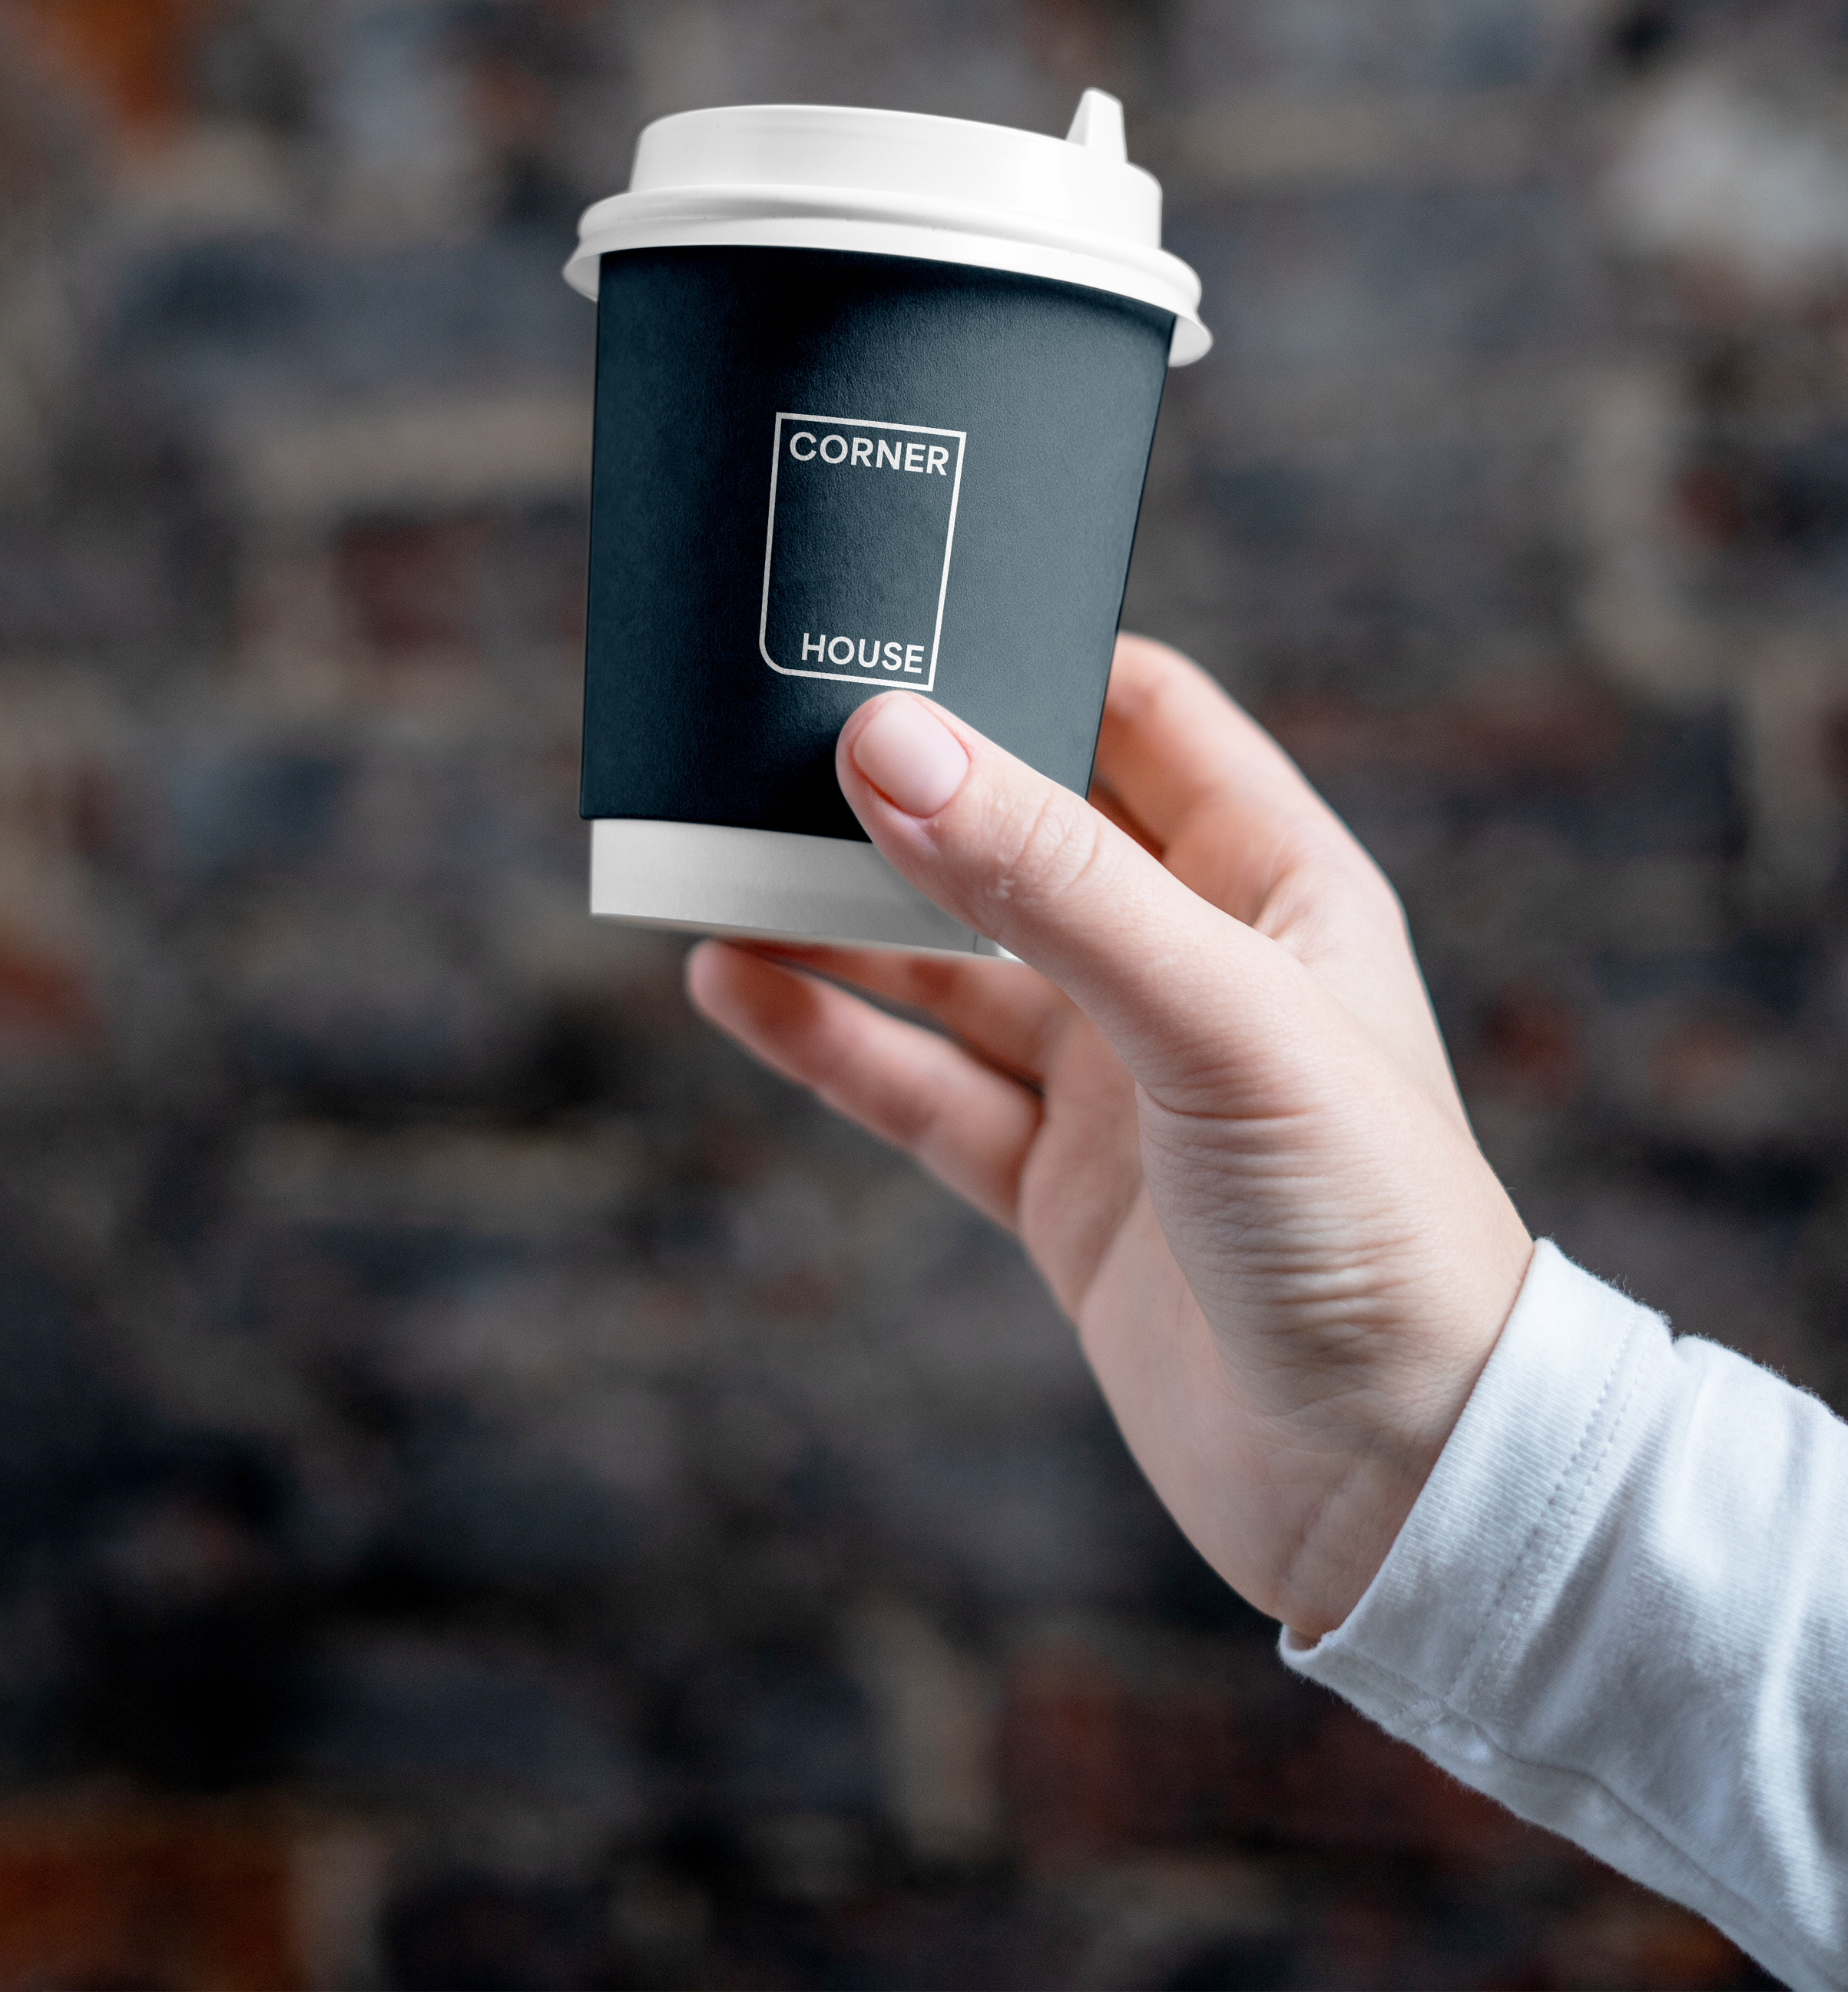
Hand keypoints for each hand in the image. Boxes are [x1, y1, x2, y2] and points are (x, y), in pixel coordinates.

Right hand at [685, 637, 1531, 1640]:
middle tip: (759, 736)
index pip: (1142, 711)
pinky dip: (830, 1038)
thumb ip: (1050, 880)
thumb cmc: (1372, 1223)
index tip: (899, 619)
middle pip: (1018, 836)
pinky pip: (923, 1090)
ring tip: (709, 860)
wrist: (1399, 1489)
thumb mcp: (1214, 1018)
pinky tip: (734, 984)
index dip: (1030, 654)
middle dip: (902, 790)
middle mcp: (1192, 967)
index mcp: (1274, 883)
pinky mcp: (1062, 1193)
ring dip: (838, 918)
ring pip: (950, 967)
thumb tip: (890, 744)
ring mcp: (1121, 1083)